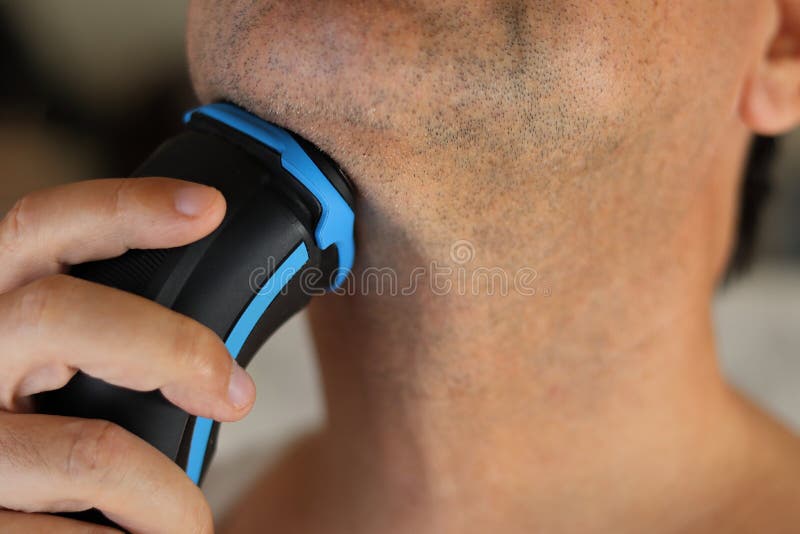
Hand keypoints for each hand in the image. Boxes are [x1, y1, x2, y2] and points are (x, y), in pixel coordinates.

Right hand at [0, 178, 256, 532]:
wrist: (1, 517)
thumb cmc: (37, 452)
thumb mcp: (45, 377)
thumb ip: (100, 345)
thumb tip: (213, 349)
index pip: (37, 228)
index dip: (122, 206)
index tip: (209, 207)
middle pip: (57, 314)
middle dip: (171, 347)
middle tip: (237, 394)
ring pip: (89, 450)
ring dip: (170, 497)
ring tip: (191, 523)